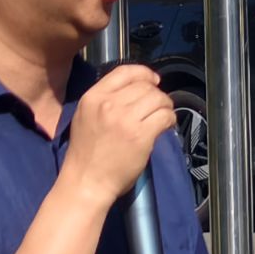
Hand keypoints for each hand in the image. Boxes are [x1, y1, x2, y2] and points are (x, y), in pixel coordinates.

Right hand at [65, 63, 172, 206]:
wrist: (86, 182)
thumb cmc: (86, 153)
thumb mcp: (85, 116)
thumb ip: (104, 100)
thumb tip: (134, 89)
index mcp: (93, 97)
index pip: (124, 71)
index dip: (143, 73)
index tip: (153, 80)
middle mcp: (109, 104)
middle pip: (144, 86)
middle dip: (156, 93)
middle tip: (159, 105)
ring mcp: (125, 119)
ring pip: (158, 98)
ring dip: (166, 106)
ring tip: (164, 115)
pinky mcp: (141, 135)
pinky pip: (164, 116)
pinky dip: (169, 119)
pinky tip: (166, 126)